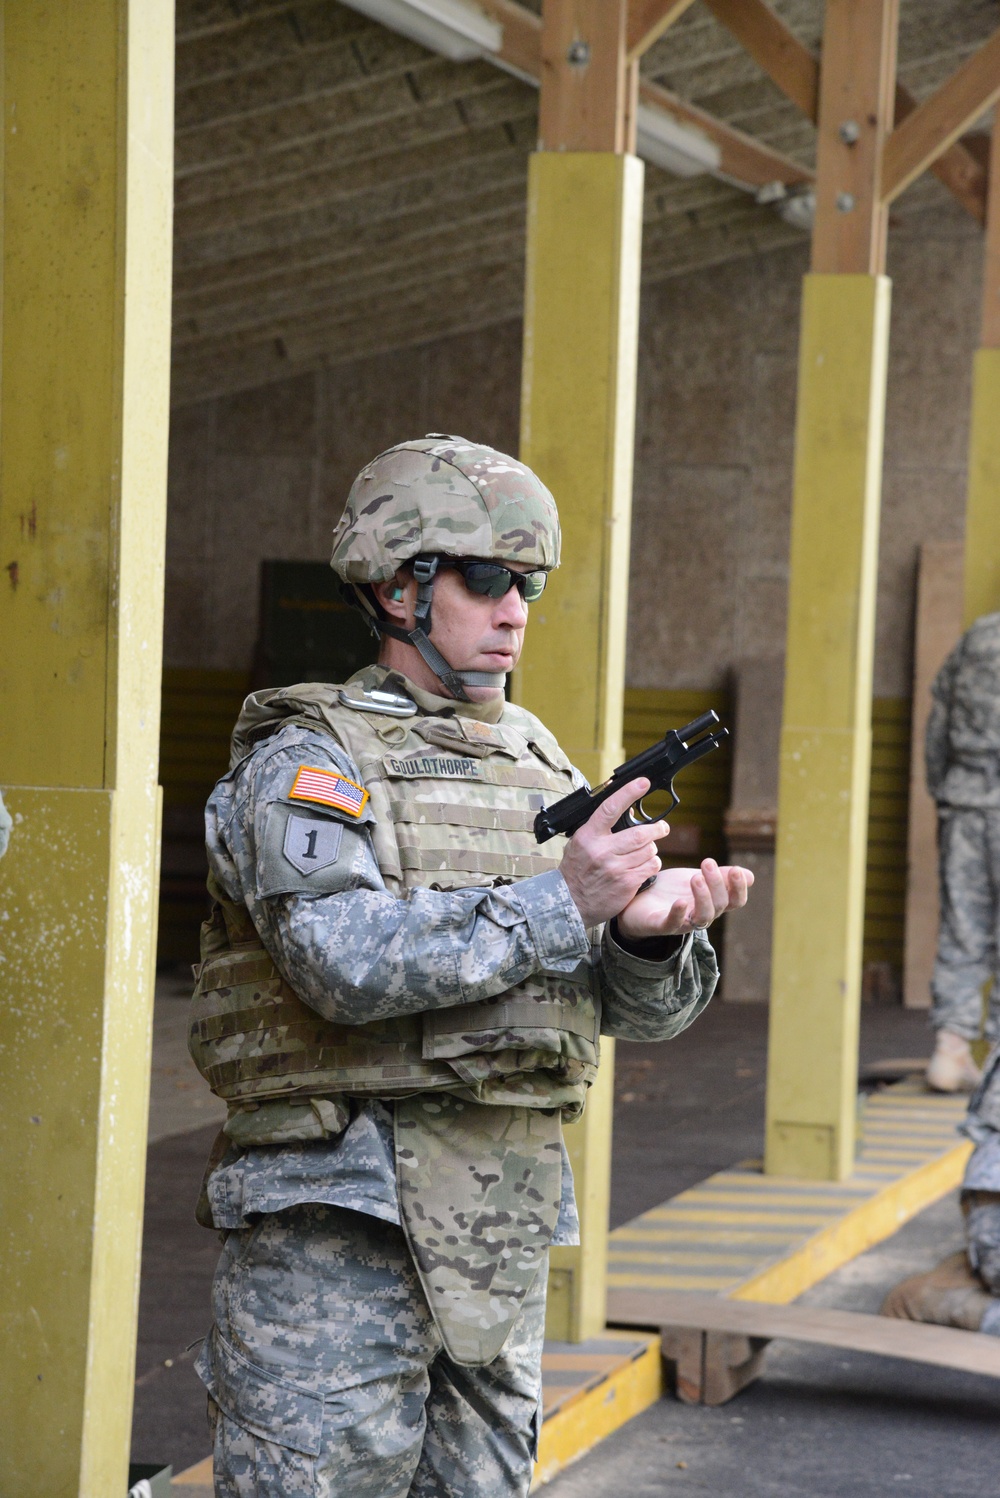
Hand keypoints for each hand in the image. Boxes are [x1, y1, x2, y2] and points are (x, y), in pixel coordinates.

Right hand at [559, 778, 667, 927]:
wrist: (571, 902)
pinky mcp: (627, 883)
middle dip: (657, 829)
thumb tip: (627, 809)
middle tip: (662, 828)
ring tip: (646, 851)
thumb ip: (600, 828)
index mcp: (589, 836)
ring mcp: (616, 868)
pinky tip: (645, 865)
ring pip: (649, 850)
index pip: (611, 808)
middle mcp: (602, 851)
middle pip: (640, 833)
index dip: (629, 793)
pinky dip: (652, 864)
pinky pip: (651, 867)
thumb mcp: (580, 843)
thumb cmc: (576, 870)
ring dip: (652, 849)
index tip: (643, 782)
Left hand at [615, 859, 753, 940]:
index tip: (736, 870)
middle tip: (707, 862)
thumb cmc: (669, 890)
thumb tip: (750, 876)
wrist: (637, 900)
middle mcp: (701, 915)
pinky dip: (679, 913)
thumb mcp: (696, 878)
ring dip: (703, 897)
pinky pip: (673, 924)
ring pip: (703, 917)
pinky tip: (680, 901)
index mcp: (711, 903)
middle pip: (720, 905)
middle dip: (716, 883)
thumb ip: (720, 877)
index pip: (735, 901)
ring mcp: (683, 922)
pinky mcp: (662, 925)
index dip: (739, 888)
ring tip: (695, 877)